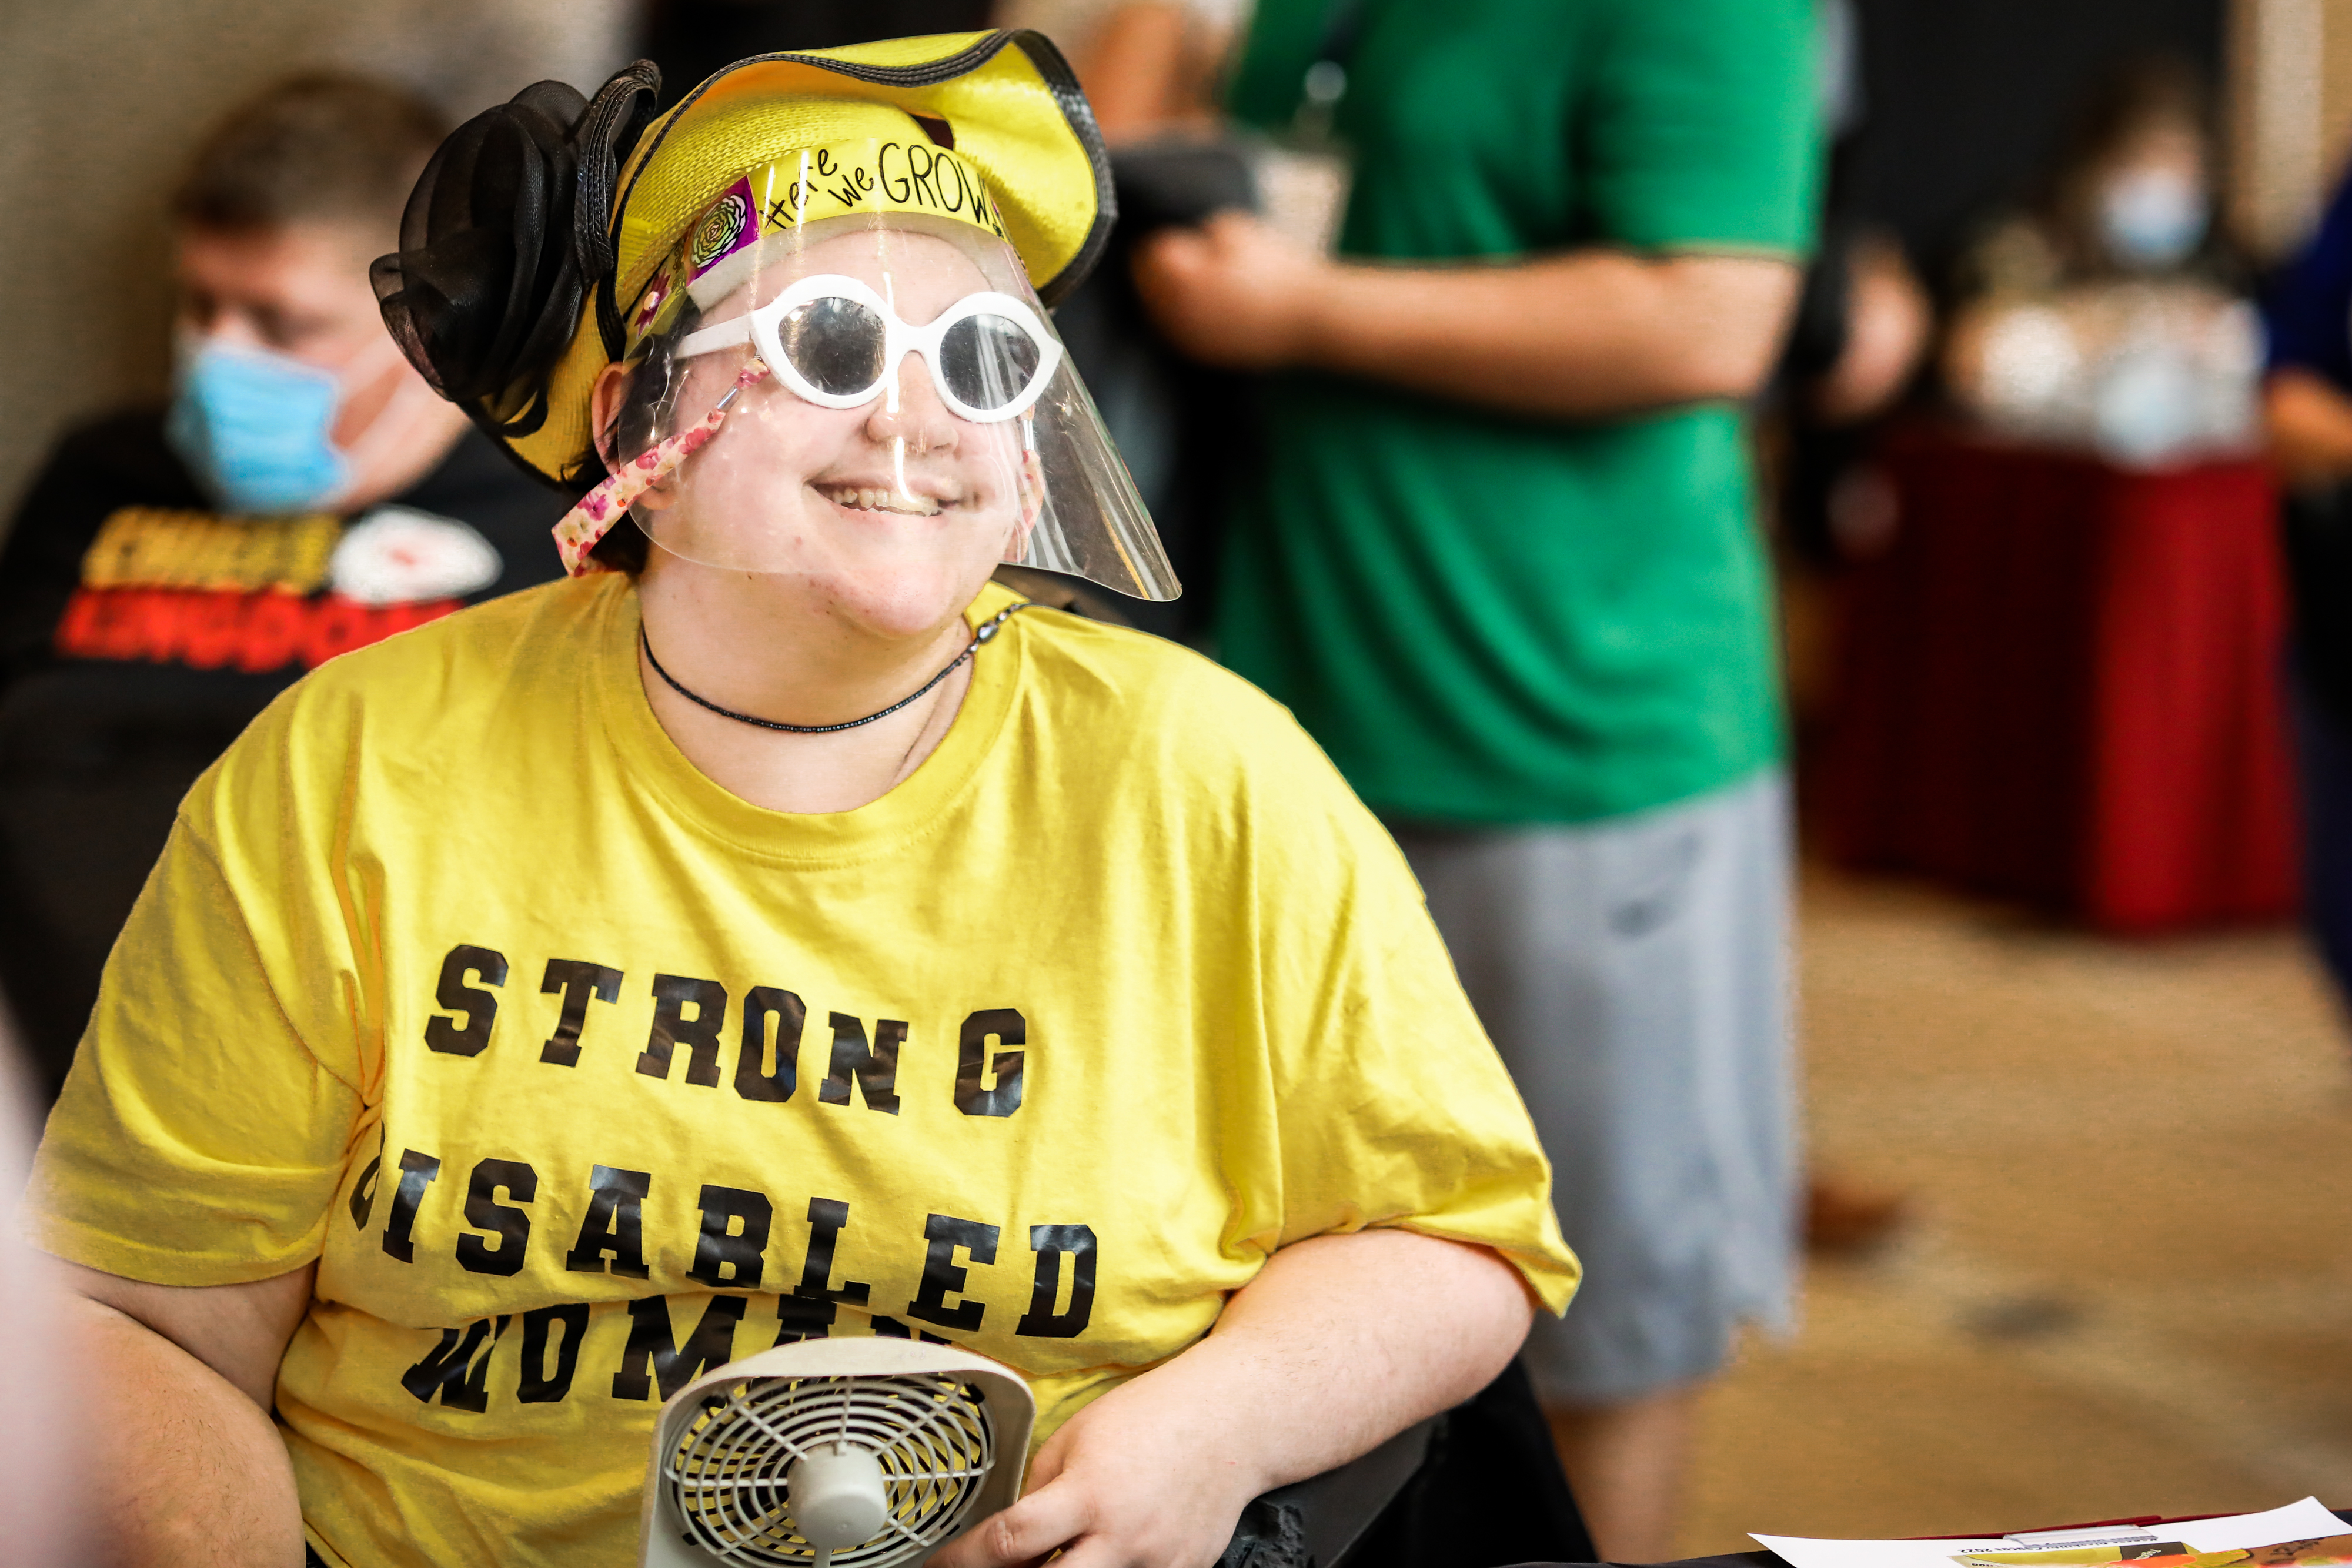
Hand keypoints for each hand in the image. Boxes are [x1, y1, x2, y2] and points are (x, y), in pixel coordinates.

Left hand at [928, 1364, 1264, 1567]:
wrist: (1232, 1418)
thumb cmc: (1154, 1414)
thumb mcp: (1078, 1434)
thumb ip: (1041, 1487)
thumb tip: (1011, 1536)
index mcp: (1088, 1492)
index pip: (1009, 1542)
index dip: (964, 1561)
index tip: (942, 1565)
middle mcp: (1123, 1536)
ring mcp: (1157, 1562)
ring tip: (1061, 1552)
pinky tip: (1107, 1551)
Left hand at [1131, 212, 1332, 370]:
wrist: (1310, 319)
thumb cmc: (1277, 269)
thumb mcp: (1237, 229)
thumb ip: (1201, 230)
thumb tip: (1185, 237)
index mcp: (1182, 276)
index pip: (1147, 253)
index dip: (1156, 240)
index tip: (1167, 234)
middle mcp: (1176, 311)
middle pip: (1144, 286)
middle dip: (1153, 269)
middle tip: (1166, 255)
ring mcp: (1188, 337)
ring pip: (1155, 313)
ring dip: (1161, 296)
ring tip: (1179, 281)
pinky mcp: (1203, 355)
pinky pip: (1175, 333)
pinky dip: (1177, 319)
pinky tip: (1195, 308)